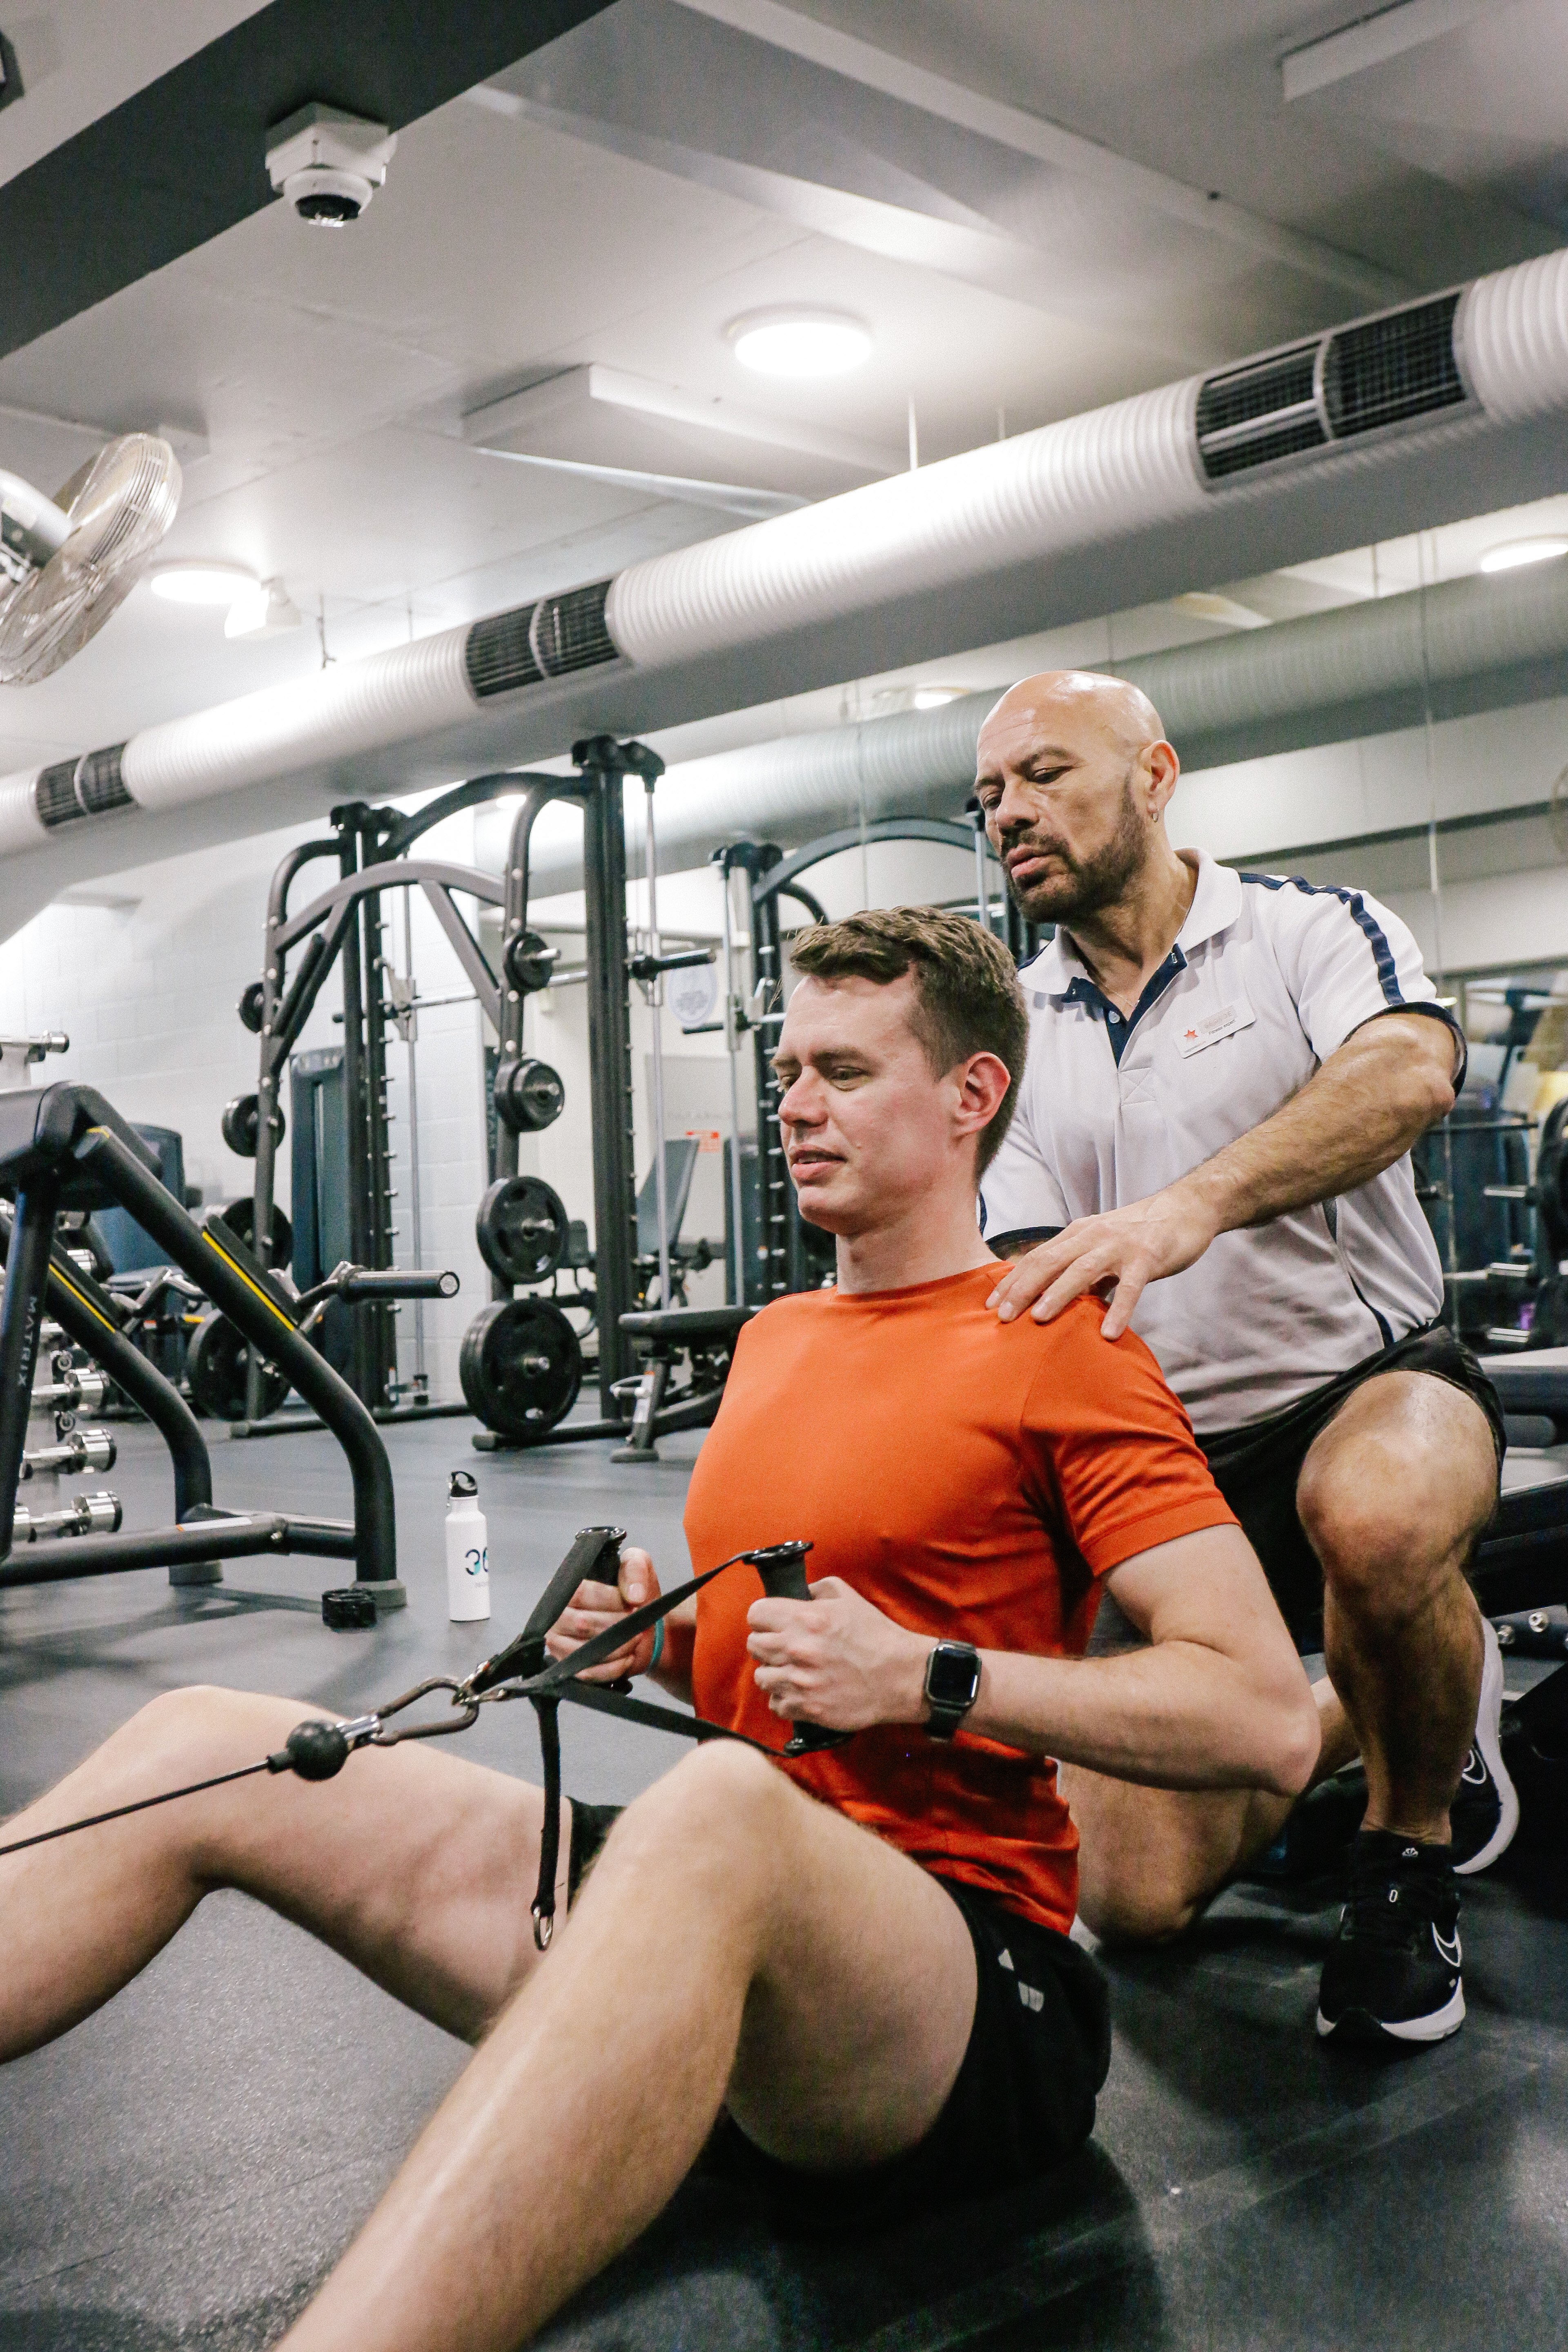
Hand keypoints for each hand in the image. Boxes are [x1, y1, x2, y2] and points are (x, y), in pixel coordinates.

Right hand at [544, 1545, 661, 1681]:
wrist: (642, 1627)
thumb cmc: (633, 1595)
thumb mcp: (638, 1567)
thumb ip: (635, 1570)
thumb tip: (635, 1595)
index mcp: (568, 1589)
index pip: (582, 1594)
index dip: (612, 1601)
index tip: (635, 1604)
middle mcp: (557, 1617)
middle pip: (582, 1624)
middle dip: (617, 1626)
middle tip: (638, 1625)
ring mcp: (559, 1645)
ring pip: (583, 1652)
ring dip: (617, 1648)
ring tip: (635, 1640)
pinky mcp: (570, 1669)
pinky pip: (587, 1674)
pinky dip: (612, 1669)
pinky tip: (628, 1659)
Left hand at [746, 1577, 927, 1731]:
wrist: (900, 1676)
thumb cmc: (877, 1636)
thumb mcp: (849, 1598)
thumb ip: (818, 1589)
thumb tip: (800, 1593)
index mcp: (805, 1618)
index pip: (756, 1614)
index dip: (763, 1617)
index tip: (772, 1622)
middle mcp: (797, 1649)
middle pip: (754, 1645)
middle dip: (766, 1643)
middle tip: (784, 1646)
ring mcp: (800, 1681)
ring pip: (761, 1677)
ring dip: (774, 1672)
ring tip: (792, 1671)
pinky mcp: (807, 1707)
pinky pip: (776, 1704)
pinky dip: (784, 1698)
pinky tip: (800, 1691)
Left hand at [986, 1183, 1220, 1338]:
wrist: (1184, 1209)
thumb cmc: (1139, 1234)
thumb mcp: (1102, 1249)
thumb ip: (1081, 1273)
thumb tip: (1058, 1304)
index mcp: (1077, 1234)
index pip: (1036, 1258)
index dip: (1012, 1280)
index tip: (990, 1304)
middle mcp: (1092, 1237)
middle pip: (1049, 1263)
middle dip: (1022, 1289)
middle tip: (1001, 1317)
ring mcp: (1119, 1246)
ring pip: (1082, 1270)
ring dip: (1058, 1294)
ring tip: (1038, 1319)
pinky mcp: (1147, 1258)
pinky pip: (1130, 1287)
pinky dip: (1119, 1310)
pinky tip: (1110, 1334)